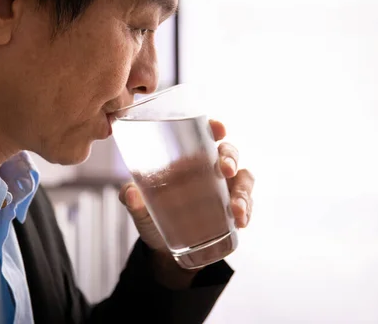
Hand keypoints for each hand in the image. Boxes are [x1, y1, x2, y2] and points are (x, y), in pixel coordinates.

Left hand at [118, 119, 254, 287]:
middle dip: (231, 158)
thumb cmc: (153, 216)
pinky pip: (248, 204)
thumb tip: (130, 193)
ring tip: (236, 209)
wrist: (164, 249)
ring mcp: (226, 189)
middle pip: (229, 152)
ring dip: (243, 191)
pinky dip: (247, 211)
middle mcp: (211, 169)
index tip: (219, 129)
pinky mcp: (234, 209)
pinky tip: (241, 222)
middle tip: (226, 170)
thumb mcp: (140, 208)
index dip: (215, 128)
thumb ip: (132, 200)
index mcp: (188, 159)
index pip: (205, 136)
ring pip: (244, 178)